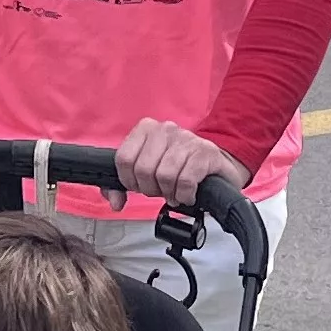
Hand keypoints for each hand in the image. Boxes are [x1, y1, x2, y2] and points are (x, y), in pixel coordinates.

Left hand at [113, 120, 244, 207]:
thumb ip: (124, 185)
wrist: (216, 166)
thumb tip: (115, 201)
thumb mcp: (148, 172)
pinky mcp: (206, 153)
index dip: (128, 180)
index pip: (123, 158)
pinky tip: (188, 194)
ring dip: (169, 193)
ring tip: (175, 192)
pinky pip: (185, 181)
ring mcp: (187, 139)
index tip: (138, 186)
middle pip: (143, 169)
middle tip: (160, 190)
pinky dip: (184, 195)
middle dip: (150, 189)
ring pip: (164, 175)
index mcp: (147, 129)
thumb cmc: (179, 168)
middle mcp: (166, 129)